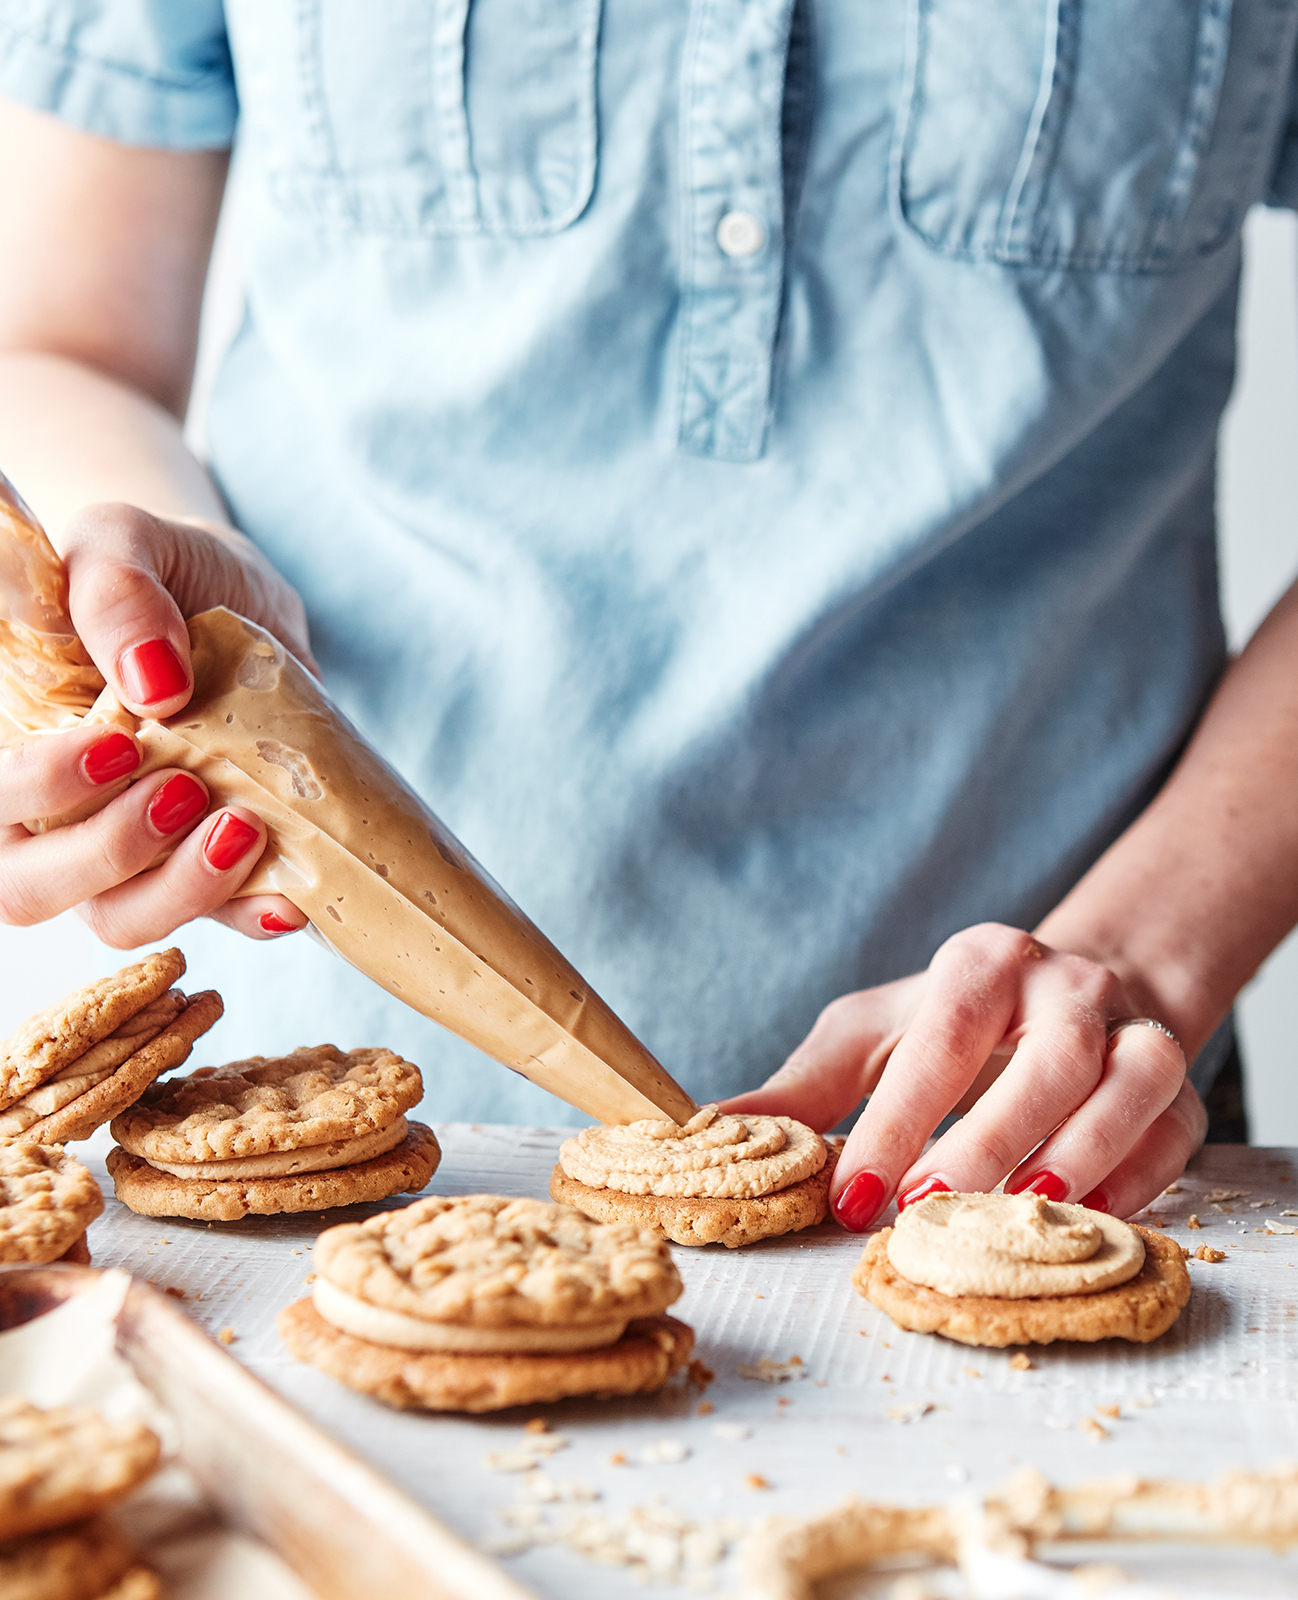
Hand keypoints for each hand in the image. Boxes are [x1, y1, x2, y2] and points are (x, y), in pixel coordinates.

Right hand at [0, 501, 315, 944]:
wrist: (238, 595)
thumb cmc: (160, 569)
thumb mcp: (127, 542)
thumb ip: (116, 591)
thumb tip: (154, 683)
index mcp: (12, 742)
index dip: (37, 791)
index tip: (115, 743)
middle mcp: (53, 813)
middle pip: (30, 889)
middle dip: (108, 854)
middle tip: (184, 789)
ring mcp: (130, 852)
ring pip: (122, 918)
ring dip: (183, 890)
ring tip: (245, 826)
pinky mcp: (207, 866)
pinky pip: (219, 919)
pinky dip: (252, 915)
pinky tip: (288, 898)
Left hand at [719, 923, 1205, 1225]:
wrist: (1076, 996)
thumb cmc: (954, 1027)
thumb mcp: (872, 1038)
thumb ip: (802, 1088)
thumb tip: (706, 1131)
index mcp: (982, 963)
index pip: (943, 1036)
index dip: (899, 1118)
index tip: (852, 1194)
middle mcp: (1067, 987)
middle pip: (1047, 1061)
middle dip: (988, 1141)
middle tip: (927, 1210)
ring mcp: (1135, 1030)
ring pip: (1132, 1083)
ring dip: (1080, 1156)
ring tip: (1019, 1215)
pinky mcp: (1180, 1090)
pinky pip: (1175, 1132)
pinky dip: (1138, 1179)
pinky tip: (1085, 1220)